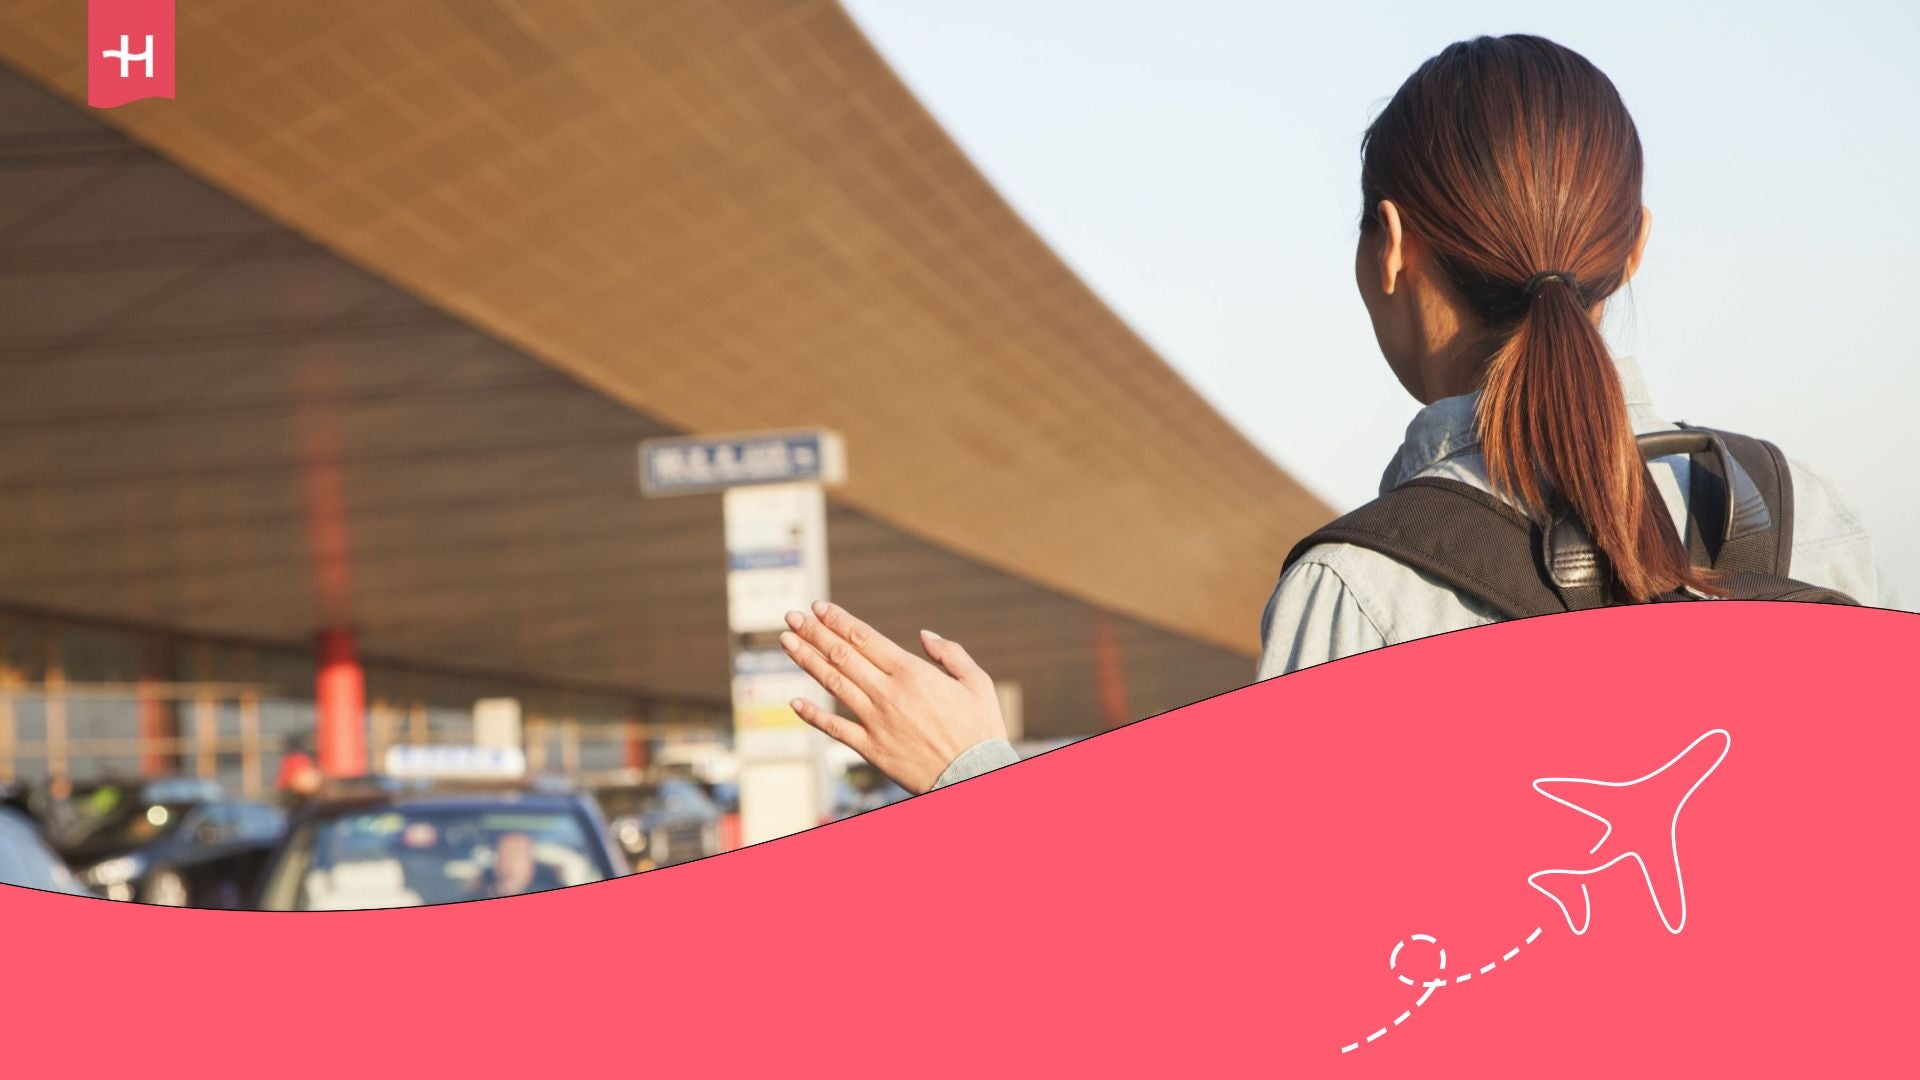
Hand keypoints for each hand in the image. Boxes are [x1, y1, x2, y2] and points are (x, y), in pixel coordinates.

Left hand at [779, 601, 1007, 793]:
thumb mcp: (978, 682)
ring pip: (833, 684)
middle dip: (814, 632)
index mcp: (913, 672)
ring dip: (807, 660)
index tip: (818, 607)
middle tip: (792, 616)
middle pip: (842, 655)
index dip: (838, 620)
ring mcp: (876, 721)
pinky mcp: (871, 748)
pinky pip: (835, 729)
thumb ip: (950, 653)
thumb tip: (924, 635)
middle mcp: (889, 693)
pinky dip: (813, 715)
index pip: (864, 638)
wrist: (975, 776)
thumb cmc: (980, 729)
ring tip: (786, 642)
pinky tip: (794, 701)